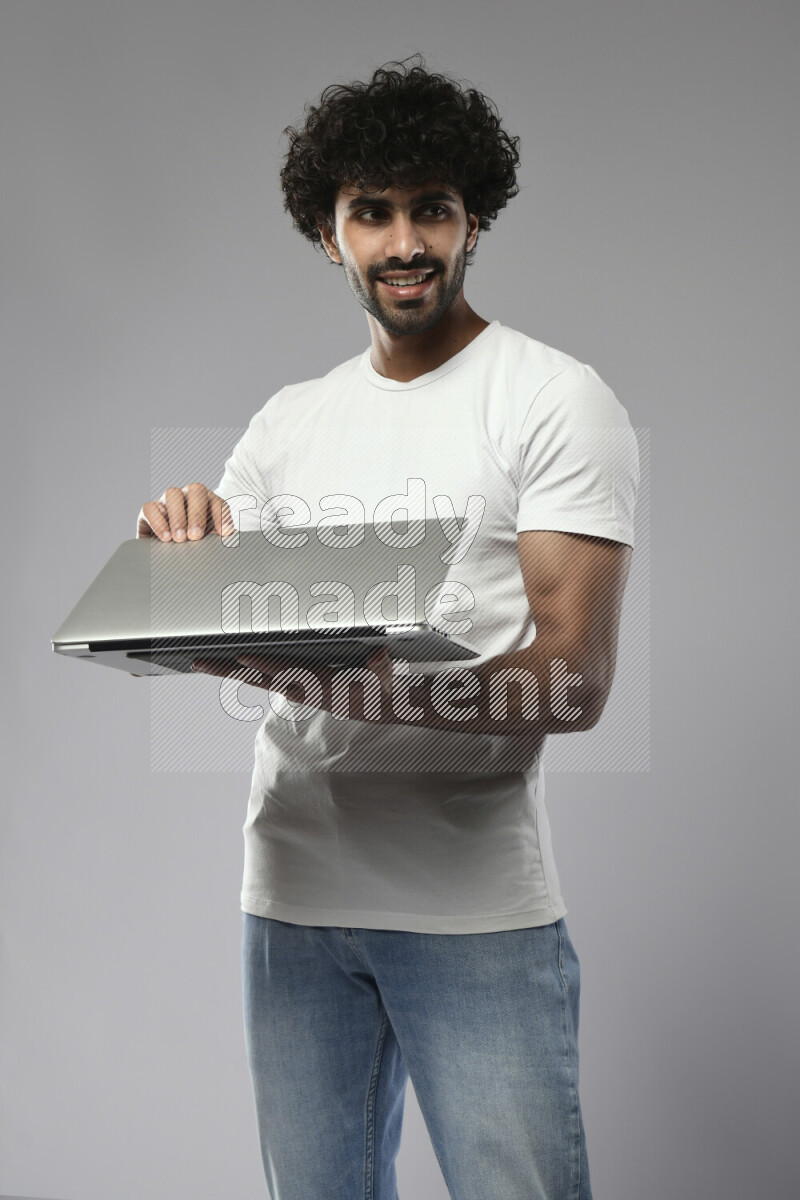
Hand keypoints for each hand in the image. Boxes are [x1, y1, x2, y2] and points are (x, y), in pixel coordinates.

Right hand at [137, 482, 233, 540]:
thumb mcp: (207, 544)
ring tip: (180, 539)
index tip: (225, 533)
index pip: (218, 502)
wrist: (167, 557)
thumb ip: (217, 541)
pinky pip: (150, 508)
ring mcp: (167, 501)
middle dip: (198, 513)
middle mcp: (188, 497)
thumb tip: (229, 542)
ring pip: (173, 494)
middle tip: (196, 536)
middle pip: (196, 491)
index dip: (222, 516)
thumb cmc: (194, 547)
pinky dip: (158, 522)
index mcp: (208, 502)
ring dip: (178, 516)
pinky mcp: (149, 510)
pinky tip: (165, 538)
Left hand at [191, 647, 393, 718]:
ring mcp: (299, 689)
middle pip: (259, 678)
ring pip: (258, 679)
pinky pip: (266, 679)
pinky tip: (231, 665)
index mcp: (320, 683)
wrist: (380, 707)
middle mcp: (304, 688)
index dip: (264, 663)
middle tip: (200, 663)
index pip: (286, 672)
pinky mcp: (298, 688)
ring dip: (231, 670)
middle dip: (229, 670)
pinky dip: (247, 671)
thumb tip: (379, 656)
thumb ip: (381, 667)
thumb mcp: (384, 678)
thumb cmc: (380, 687)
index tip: (242, 655)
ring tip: (205, 662)